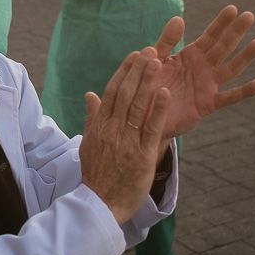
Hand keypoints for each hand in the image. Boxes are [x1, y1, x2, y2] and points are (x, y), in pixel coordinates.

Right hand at [80, 49, 171, 223]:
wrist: (99, 204)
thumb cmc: (96, 174)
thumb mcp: (89, 143)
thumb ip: (93, 117)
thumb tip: (90, 95)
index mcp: (100, 126)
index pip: (111, 92)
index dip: (124, 72)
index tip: (135, 55)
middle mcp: (112, 130)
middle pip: (124, 94)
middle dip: (137, 70)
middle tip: (150, 50)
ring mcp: (127, 142)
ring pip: (137, 107)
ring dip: (148, 83)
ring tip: (158, 62)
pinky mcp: (142, 155)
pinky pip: (151, 129)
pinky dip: (158, 110)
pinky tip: (165, 92)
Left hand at [148, 6, 254, 136]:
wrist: (146, 113)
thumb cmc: (150, 84)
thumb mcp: (155, 59)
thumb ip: (167, 41)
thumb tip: (179, 18)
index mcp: (192, 55)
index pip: (210, 35)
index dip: (221, 22)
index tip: (232, 8)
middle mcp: (204, 68)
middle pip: (224, 47)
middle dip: (236, 32)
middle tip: (249, 16)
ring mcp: (208, 85)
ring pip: (231, 69)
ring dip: (245, 57)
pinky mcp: (208, 104)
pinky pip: (228, 98)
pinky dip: (244, 92)